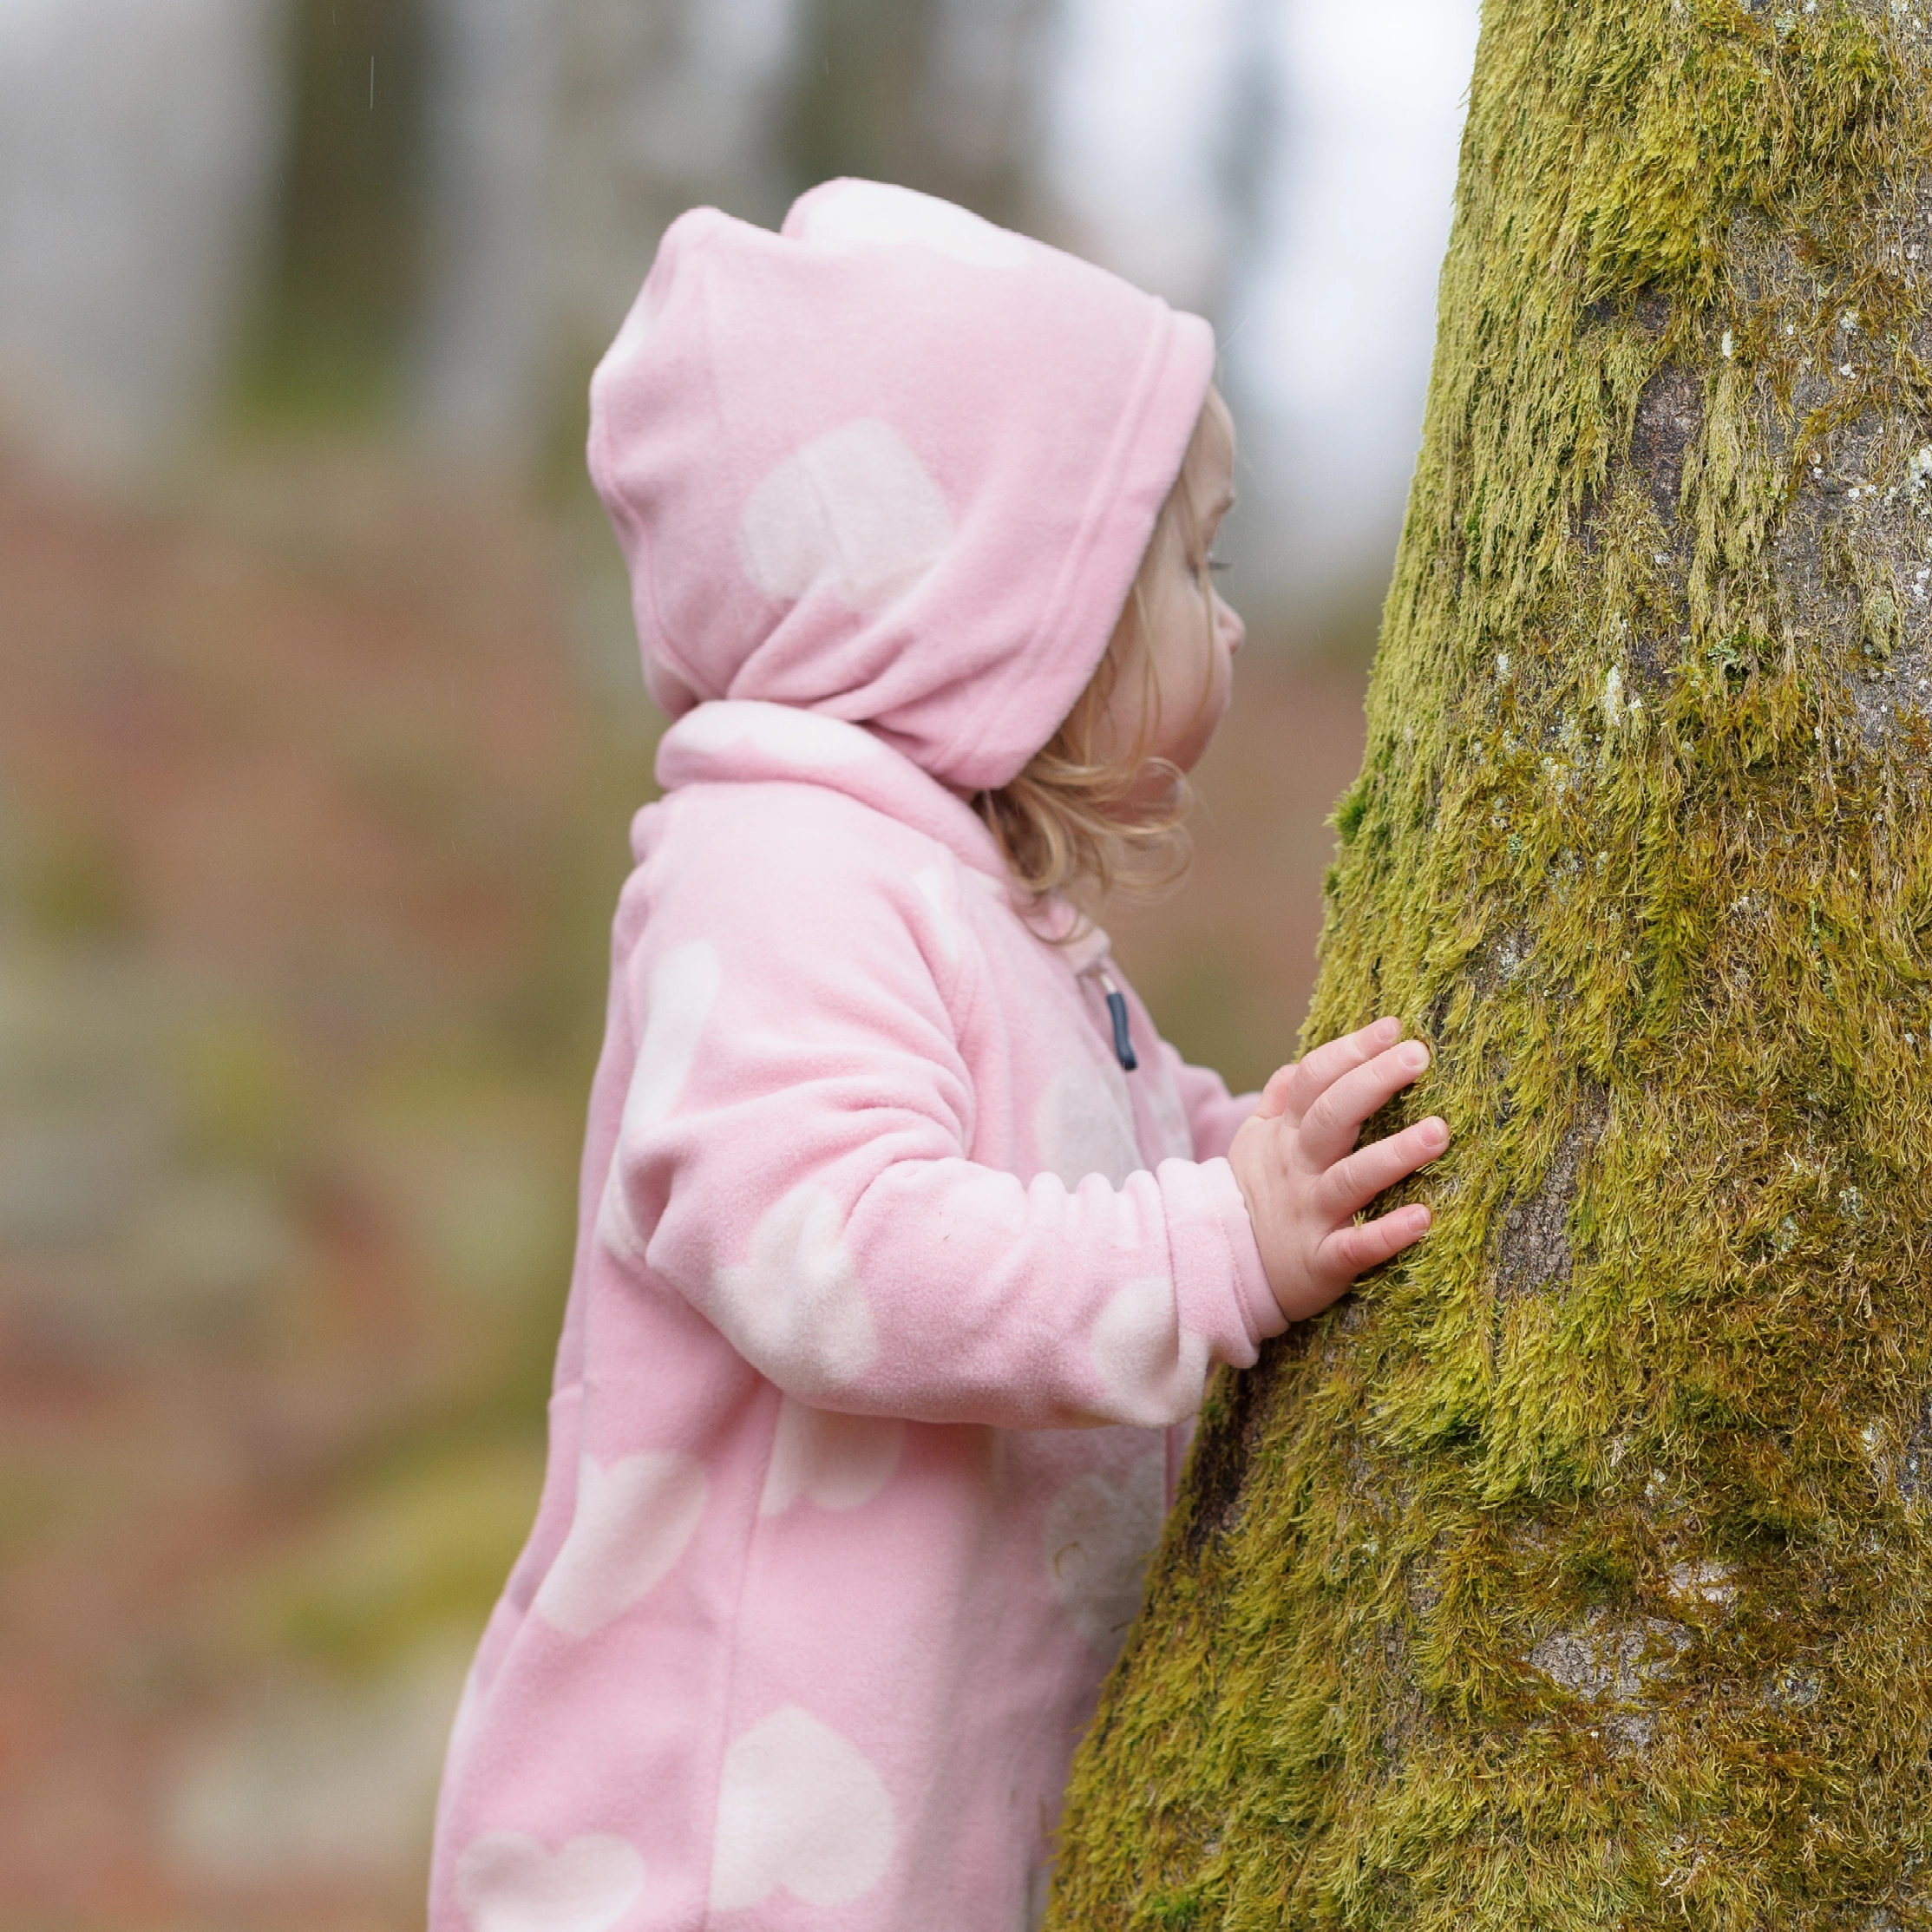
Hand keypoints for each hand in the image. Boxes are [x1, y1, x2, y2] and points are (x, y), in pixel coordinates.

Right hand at [1228, 1015, 1448, 1324]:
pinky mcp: (1322, 1261)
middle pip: (1331, 1116)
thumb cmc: (1255, 1194)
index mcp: (1285, 1134)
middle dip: (1374, 1082)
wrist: (1221, 1268)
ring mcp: (1310, 1214)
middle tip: (1418, 1055)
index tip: (1394, 1028)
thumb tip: (1302, 1060)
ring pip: (1350, 1179)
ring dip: (1394, 1155)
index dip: (1351, 1050)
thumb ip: (1278, 1098)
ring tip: (1438, 1132)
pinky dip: (1387, 1234)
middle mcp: (1297, 1168)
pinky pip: (1356, 1248)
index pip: (1313, 1080)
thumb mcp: (1254, 1140)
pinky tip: (1423, 1218)